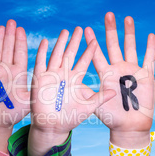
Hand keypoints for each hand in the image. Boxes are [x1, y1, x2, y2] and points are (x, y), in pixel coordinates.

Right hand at [0, 20, 29, 130]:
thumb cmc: (14, 113)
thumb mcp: (28, 100)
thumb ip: (35, 88)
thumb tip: (46, 77)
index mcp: (18, 73)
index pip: (19, 53)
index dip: (20, 41)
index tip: (21, 29)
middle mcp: (6, 70)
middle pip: (8, 49)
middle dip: (9, 35)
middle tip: (11, 21)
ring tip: (1, 27)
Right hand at [28, 27, 115, 155]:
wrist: (53, 127)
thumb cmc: (70, 118)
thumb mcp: (88, 107)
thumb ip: (100, 98)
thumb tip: (114, 91)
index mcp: (75, 79)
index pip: (83, 61)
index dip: (89, 51)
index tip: (95, 40)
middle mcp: (64, 75)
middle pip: (70, 54)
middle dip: (75, 42)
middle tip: (79, 28)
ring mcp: (52, 76)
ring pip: (57, 55)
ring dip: (61, 44)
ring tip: (65, 31)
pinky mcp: (41, 79)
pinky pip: (41, 63)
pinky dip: (43, 52)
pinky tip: (46, 42)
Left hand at [84, 12, 154, 142]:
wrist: (129, 126)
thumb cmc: (111, 117)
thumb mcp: (94, 104)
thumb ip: (86, 92)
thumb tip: (70, 83)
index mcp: (105, 74)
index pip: (97, 55)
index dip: (91, 42)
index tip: (84, 29)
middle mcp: (118, 69)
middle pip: (114, 45)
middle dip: (111, 30)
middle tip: (108, 14)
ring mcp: (132, 71)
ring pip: (130, 47)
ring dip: (129, 33)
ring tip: (127, 18)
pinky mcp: (146, 76)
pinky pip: (149, 59)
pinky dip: (150, 48)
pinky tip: (150, 35)